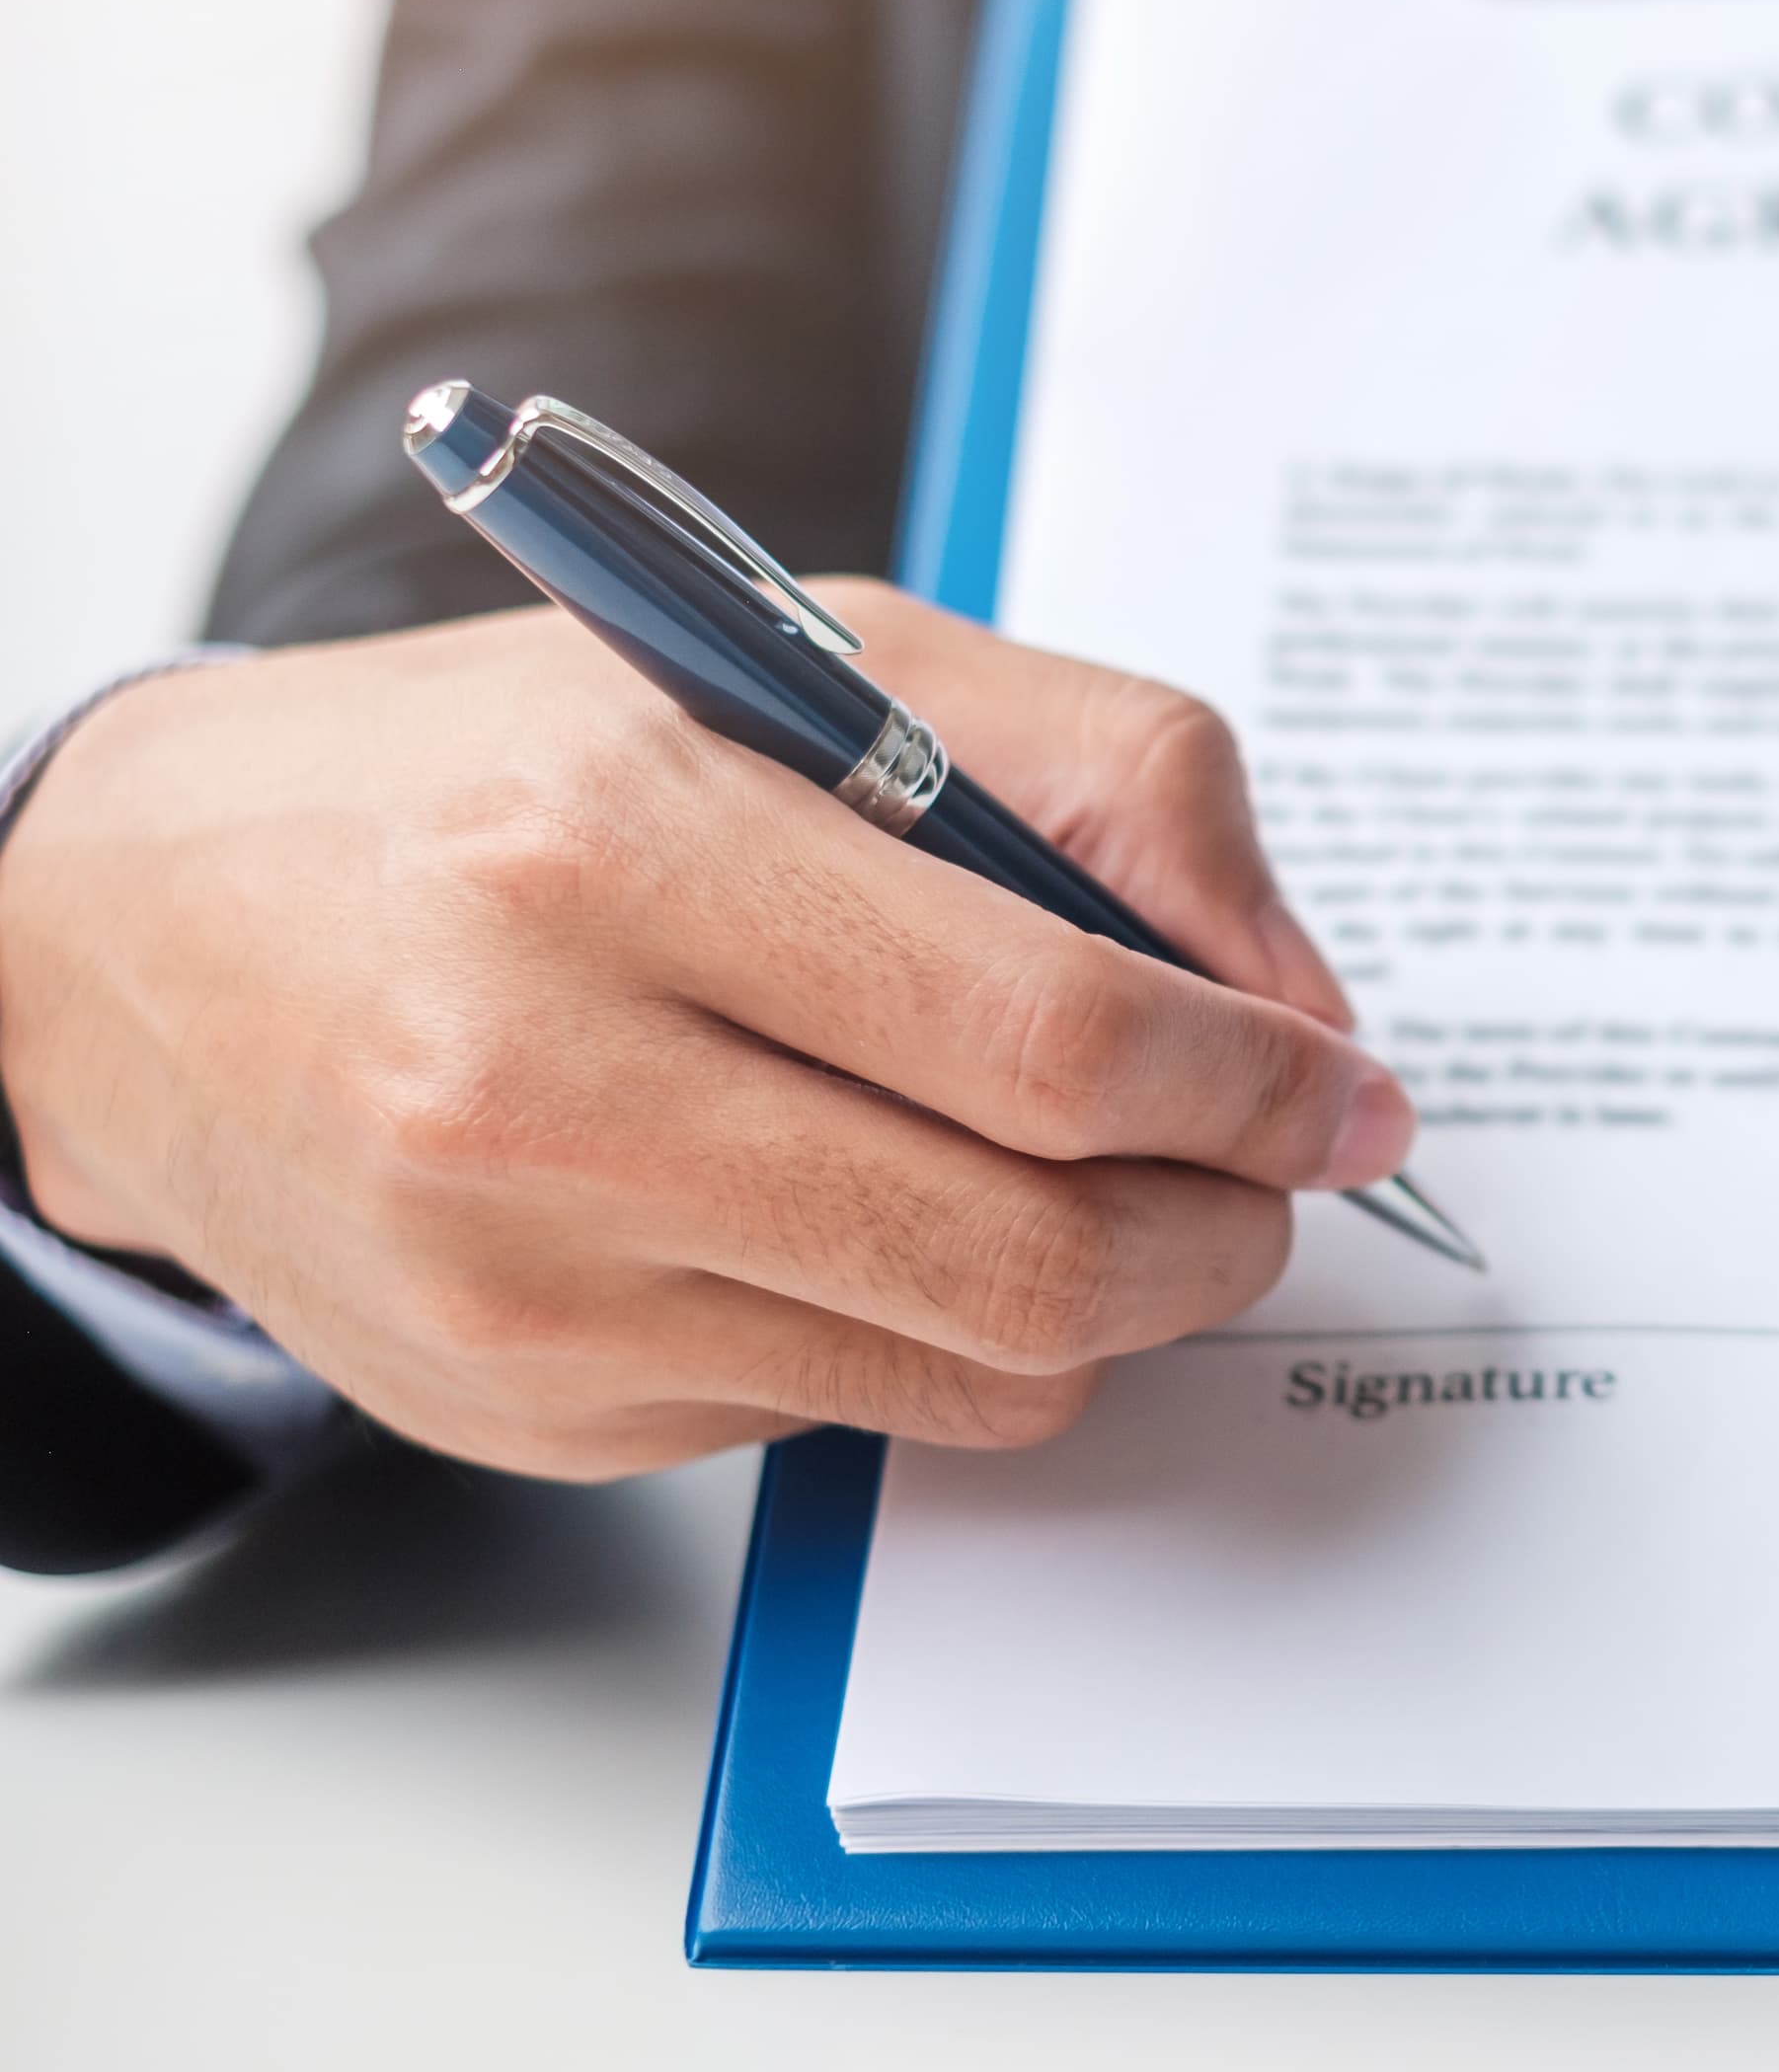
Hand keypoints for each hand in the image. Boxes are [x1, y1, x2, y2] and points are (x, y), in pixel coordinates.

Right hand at [0, 582, 1404, 1478]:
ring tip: (1113, 1193)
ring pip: (973, 1366)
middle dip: (1225, 1228)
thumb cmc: (502, 774)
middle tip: (1273, 1178)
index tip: (1346, 1096)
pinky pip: (849, 1413)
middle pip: (1035, 1247)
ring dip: (1114, 1299)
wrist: (138, 939)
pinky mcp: (526, 1407)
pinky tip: (875, 1215)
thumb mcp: (805, 658)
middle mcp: (546, 1074)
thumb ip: (1097, 776)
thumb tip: (1297, 1001)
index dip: (1254, 1086)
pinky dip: (937, 1334)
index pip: (1051, 1033)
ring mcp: (524, 1275)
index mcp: (626, 835)